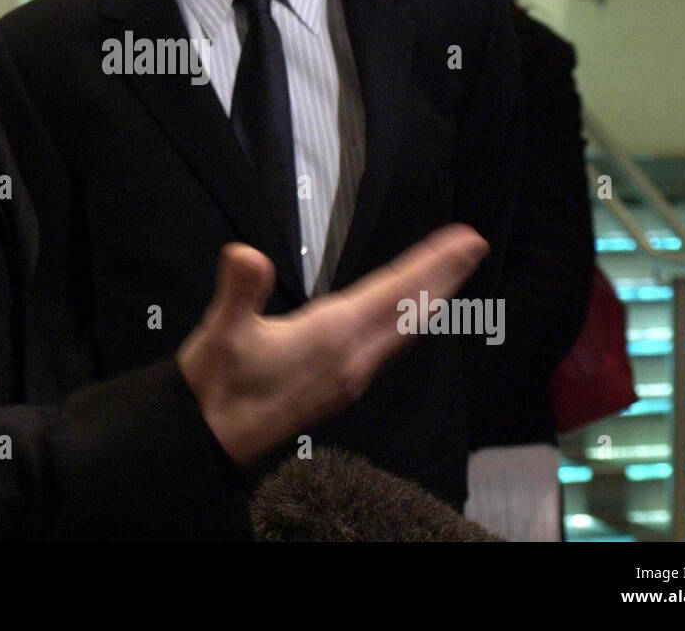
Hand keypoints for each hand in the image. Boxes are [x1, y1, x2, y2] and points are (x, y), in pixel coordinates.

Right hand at [176, 224, 488, 466]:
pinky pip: (388, 347)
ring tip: (448, 278)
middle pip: (410, 313)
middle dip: (443, 278)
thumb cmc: (216, 386)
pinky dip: (406, 323)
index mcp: (332, 337)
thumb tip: (245, 254)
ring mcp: (348, 378)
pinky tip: (401, 322)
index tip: (466, 241)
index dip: (431, 264)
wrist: (209, 443)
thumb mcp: (221, 334)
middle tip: (474, 247)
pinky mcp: (338, 390)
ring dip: (428, 301)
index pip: (394, 293)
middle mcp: (352, 358)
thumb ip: (239, 292)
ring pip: (402, 332)